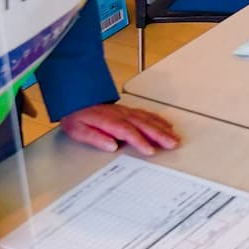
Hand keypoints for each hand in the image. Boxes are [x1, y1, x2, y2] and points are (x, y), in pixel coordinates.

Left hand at [59, 102, 178, 155]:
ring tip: (174, 138)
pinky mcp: (128, 110)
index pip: (127, 131)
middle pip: (143, 124)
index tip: (150, 150)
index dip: (140, 141)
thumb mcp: (77, 129)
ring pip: (148, 119)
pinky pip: (146, 113)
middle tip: (172, 144)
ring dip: (162, 128)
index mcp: (108, 120)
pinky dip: (158, 119)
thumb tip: (110, 145)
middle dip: (159, 134)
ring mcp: (126, 111)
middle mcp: (120, 114)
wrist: (75, 98)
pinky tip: (166, 125)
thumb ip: (94, 137)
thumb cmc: (76, 115)